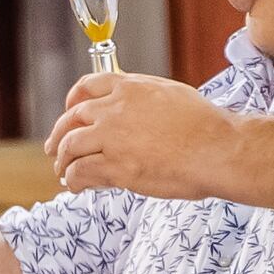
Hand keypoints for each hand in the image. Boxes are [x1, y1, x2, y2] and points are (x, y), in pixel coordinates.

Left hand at [46, 68, 242, 201]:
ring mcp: (112, 138)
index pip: (87, 87)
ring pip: (70, 147)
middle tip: (55, 148)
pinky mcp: (116, 166)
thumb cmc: (206, 126)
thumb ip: (144, 98)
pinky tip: (76, 186)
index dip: (72, 101)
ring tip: (64, 172)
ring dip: (63, 161)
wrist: (218, 149)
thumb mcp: (171, 95)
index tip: (69, 111)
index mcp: (129, 88)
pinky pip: (81, 172)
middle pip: (71, 119)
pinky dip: (74, 180)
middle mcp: (114, 110)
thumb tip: (134, 106)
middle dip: (59, 135)